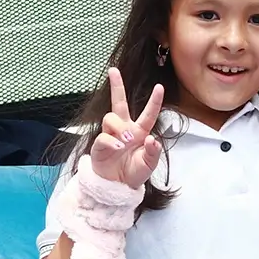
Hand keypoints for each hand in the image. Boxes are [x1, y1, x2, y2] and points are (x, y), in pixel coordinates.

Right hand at [89, 67, 164, 187]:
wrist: (117, 187)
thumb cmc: (133, 173)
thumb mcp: (148, 165)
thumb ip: (153, 153)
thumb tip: (152, 139)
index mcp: (140, 132)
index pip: (148, 114)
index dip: (154, 101)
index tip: (159, 87)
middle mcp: (124, 129)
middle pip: (119, 103)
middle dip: (116, 86)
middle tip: (113, 71)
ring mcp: (111, 135)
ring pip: (110, 117)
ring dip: (119, 127)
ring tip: (126, 141)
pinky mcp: (99, 144)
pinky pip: (104, 137)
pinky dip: (111, 142)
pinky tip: (117, 148)